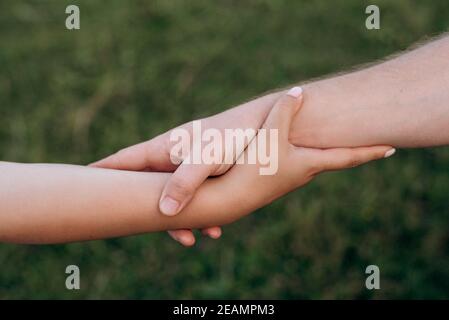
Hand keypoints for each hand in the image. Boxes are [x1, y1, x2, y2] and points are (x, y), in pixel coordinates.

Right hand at [89, 95, 274, 245]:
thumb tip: (164, 212)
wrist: (268, 123)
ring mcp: (188, 163)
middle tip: (126, 224)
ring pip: (170, 194)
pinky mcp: (206, 171)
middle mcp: (172, 155)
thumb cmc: (236, 135)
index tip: (79, 179)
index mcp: (164, 148)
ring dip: (176, 218)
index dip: (101, 171)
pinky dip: (197, 213)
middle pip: (142, 182)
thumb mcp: (209, 158)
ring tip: (190, 239)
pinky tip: (213, 228)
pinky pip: (193, 196)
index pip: (123, 161)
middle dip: (135, 205)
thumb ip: (186, 181)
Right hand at [221, 87, 394, 216]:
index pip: (349, 157)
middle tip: (369, 143)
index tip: (392, 149)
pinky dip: (305, 152)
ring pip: (314, 160)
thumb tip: (299, 91)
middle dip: (352, 150)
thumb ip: (284, 111)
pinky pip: (297, 161)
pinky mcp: (274, 178)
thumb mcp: (270, 135)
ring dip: (327, 151)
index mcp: (310, 164)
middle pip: (335, 159)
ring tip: (335, 141)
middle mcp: (304, 173)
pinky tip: (296, 147)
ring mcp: (289, 178)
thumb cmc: (253, 167)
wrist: (229, 198)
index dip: (370, 152)